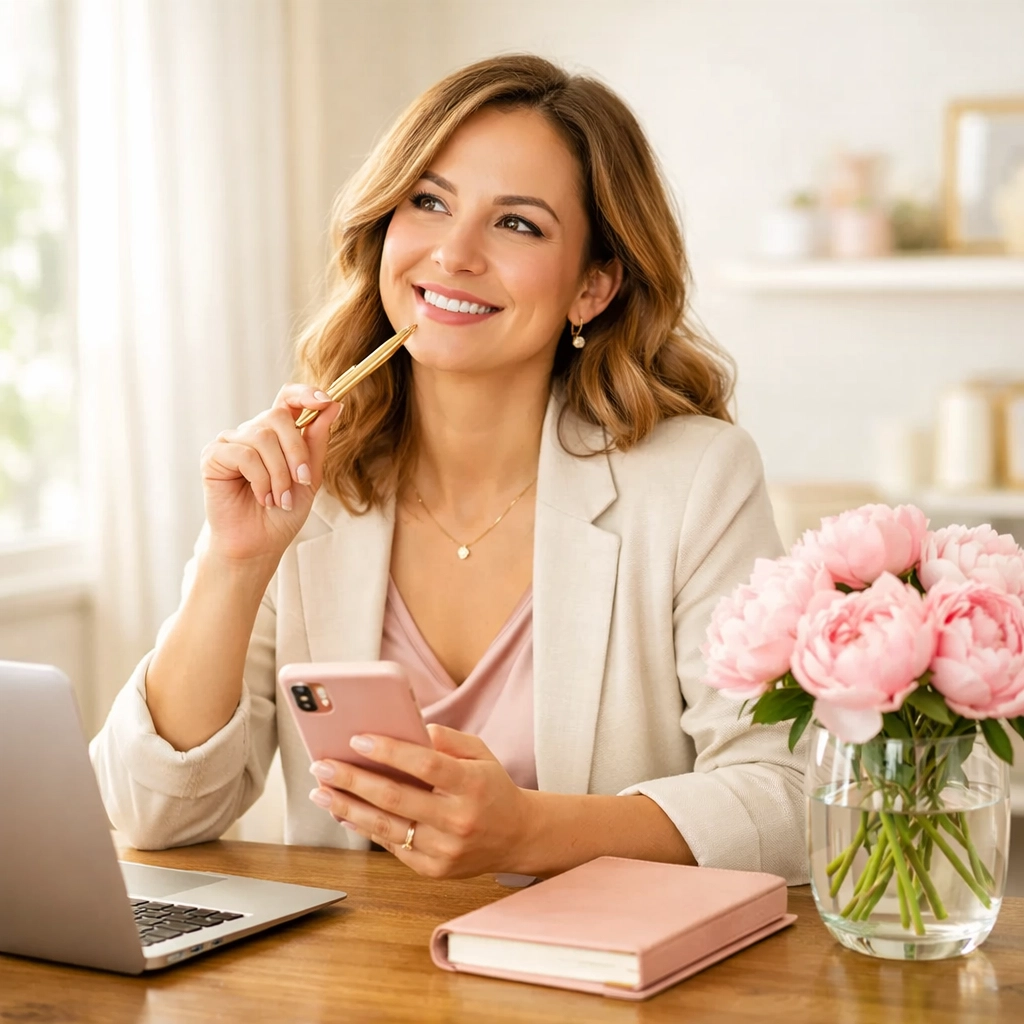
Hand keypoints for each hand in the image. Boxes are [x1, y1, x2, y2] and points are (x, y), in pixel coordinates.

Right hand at [199, 384, 341, 564]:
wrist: (259, 544)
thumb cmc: (282, 513)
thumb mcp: (310, 476)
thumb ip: (317, 441)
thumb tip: (334, 405)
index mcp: (276, 434)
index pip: (287, 398)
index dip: (305, 394)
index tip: (326, 402)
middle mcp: (252, 432)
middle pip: (278, 418)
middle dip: (297, 452)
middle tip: (302, 482)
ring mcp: (231, 442)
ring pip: (263, 438)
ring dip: (279, 474)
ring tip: (279, 499)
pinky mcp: (213, 456)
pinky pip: (244, 454)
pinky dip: (260, 480)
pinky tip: (261, 497)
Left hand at [307, 724, 532, 878]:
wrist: (517, 836)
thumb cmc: (492, 787)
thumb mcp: (480, 753)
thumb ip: (447, 739)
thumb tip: (410, 729)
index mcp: (473, 784)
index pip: (426, 765)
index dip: (390, 751)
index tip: (358, 739)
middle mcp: (459, 819)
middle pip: (396, 798)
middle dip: (353, 780)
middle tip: (323, 766)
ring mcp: (446, 849)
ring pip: (386, 827)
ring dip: (347, 807)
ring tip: (321, 792)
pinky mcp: (434, 869)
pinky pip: (392, 847)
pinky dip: (364, 829)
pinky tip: (344, 813)